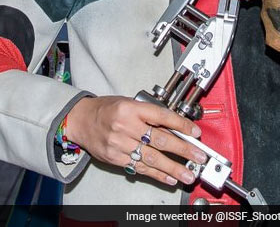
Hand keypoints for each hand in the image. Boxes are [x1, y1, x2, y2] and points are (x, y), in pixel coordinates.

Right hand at [66, 95, 207, 186]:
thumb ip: (150, 114)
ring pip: (151, 158)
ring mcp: (120, 144)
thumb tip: (176, 126)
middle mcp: (126, 126)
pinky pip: (140, 168)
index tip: (195, 133)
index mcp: (131, 108)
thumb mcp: (129, 103)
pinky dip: (157, 174)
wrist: (81, 120)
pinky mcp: (115, 158)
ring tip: (188, 174)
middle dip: (183, 150)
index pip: (162, 116)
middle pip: (160, 139)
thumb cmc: (107, 109)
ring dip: (173, 167)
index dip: (181, 125)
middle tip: (198, 156)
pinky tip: (169, 178)